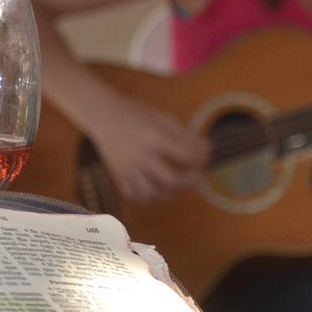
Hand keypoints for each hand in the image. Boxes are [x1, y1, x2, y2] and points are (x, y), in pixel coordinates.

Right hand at [86, 94, 210, 203]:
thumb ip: (185, 136)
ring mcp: (129, 168)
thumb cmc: (137, 114)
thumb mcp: (163, 118)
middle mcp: (142, 156)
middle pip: (173, 181)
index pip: (186, 156)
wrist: (104, 115)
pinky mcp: (120, 175)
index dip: (201, 159)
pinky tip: (155, 188)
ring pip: (154, 194)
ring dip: (171, 193)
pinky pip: (135, 196)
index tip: (205, 157)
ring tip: (176, 184)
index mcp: (155, 138)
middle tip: (196, 174)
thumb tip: (208, 150)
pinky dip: (148, 197)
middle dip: (190, 180)